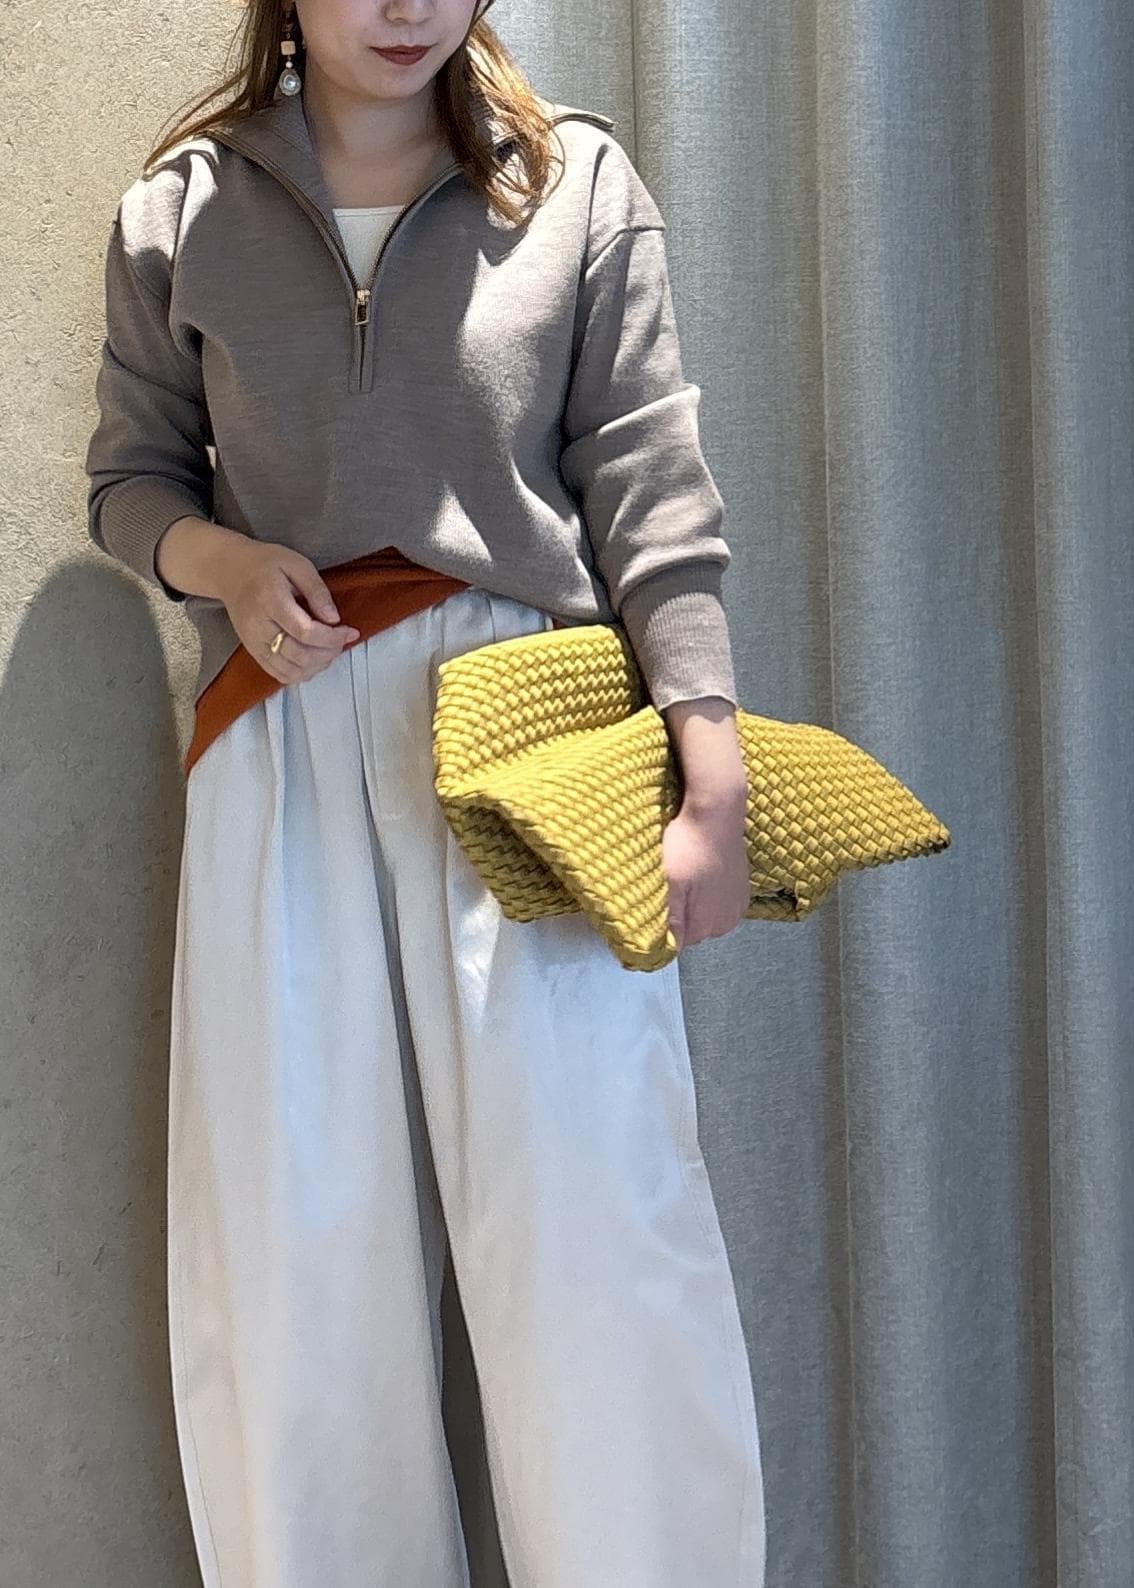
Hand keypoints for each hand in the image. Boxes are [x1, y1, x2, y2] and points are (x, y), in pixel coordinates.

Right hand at [215, 540, 361, 685]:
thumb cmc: (266, 564)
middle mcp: (258, 627)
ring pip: (290, 670)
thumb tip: (334, 619)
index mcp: (270, 600)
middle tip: (342, 641)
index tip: (350, 631)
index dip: (332, 638)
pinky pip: (278, 674)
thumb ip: (317, 591)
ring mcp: (253, 643)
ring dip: (317, 666)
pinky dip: (301, 674)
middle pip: (299, 655)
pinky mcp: (252, 652)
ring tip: (330, 650)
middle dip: (328, 653)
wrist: (230, 572)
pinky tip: (313, 661)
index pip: (305, 632)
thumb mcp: (297, 564)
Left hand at [661, 791, 749, 950]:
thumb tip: (666, 947)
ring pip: (704, 914)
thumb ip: (669, 918)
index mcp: (706, 926)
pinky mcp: (741, 889)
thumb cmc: (690, 844)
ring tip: (686, 875)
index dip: (662, 924)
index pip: (676, 943)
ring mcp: (736, 906)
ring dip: (693, 901)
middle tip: (670, 884)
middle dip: (679, 912)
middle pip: (691, 929)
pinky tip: (701, 871)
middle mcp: (726, 922)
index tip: (656, 901)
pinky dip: (707, 890)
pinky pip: (717, 900)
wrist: (717, 814)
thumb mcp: (670, 881)